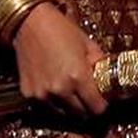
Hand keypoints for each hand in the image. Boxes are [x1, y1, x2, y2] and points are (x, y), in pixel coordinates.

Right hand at [12, 4, 108, 118]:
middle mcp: (60, 90)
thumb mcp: (87, 44)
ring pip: (63, 114)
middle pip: (81, 114)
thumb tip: (108, 79)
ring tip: (70, 91)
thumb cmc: (60, 29)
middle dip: (87, 107)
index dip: (102, 104)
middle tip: (87, 96)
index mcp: (78, 77)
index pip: (97, 108)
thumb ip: (100, 64)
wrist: (30, 23)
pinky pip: (46, 107)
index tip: (102, 99)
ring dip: (70, 107)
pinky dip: (53, 102)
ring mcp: (42, 95)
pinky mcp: (29, 95)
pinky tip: (54, 88)